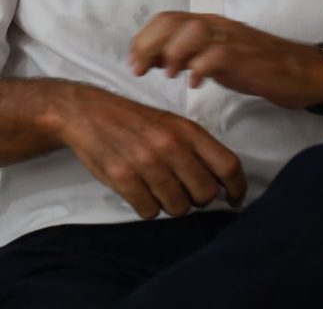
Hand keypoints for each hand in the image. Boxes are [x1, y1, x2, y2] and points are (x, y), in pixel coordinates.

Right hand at [51, 82, 244, 218]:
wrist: (85, 111)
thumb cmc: (132, 120)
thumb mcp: (170, 123)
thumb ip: (196, 148)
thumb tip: (223, 182)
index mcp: (186, 130)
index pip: (228, 165)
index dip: (237, 188)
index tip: (234, 199)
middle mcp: (169, 145)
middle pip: (205, 194)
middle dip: (197, 199)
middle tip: (183, 191)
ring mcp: (145, 162)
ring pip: (179, 207)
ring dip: (171, 205)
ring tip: (157, 189)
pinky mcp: (123, 177)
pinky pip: (149, 211)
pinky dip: (146, 207)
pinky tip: (138, 191)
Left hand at [128, 12, 322, 108]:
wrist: (303, 72)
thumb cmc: (257, 66)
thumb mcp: (216, 60)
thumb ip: (188, 56)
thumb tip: (154, 60)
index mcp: (208, 23)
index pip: (167, 18)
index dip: (144, 38)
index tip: (133, 61)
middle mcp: (217, 25)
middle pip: (173, 22)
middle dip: (150, 44)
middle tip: (140, 70)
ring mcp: (233, 39)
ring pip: (193, 31)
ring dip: (174, 53)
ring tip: (169, 75)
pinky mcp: (248, 57)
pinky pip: (218, 55)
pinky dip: (201, 68)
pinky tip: (194, 84)